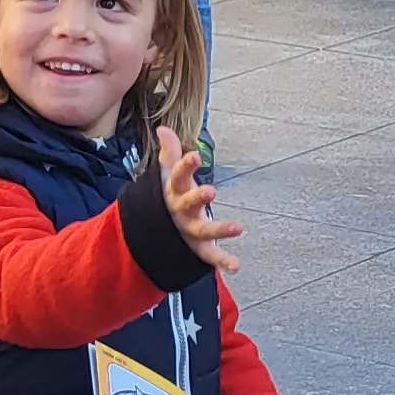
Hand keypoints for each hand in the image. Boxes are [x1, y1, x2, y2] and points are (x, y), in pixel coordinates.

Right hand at [157, 127, 243, 273]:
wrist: (155, 231)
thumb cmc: (169, 196)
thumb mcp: (167, 175)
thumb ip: (169, 153)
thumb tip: (162, 128)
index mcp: (173, 191)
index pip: (177, 176)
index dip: (185, 165)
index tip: (195, 155)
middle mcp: (180, 211)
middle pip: (187, 203)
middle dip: (198, 197)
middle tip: (210, 191)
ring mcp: (188, 230)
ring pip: (203, 230)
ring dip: (220, 229)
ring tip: (238, 227)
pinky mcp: (197, 246)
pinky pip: (209, 255)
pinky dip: (222, 261)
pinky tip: (236, 266)